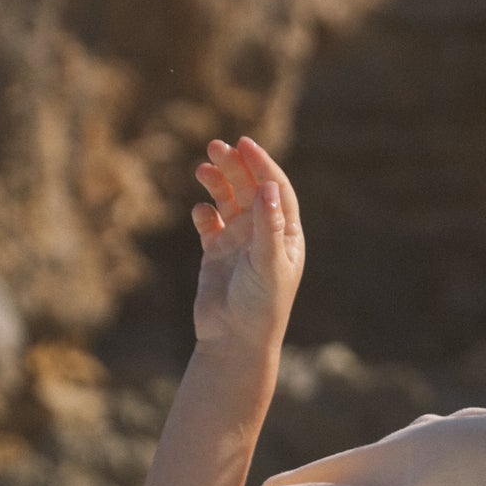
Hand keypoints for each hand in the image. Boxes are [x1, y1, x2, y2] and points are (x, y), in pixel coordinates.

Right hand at [190, 136, 303, 361]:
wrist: (234, 340)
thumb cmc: (260, 306)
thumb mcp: (268, 264)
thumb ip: (267, 226)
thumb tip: (268, 188)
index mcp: (286, 235)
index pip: (276, 190)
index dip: (262, 165)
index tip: (245, 144)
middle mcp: (263, 234)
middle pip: (250, 189)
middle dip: (235, 166)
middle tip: (216, 146)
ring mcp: (239, 243)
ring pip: (228, 201)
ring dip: (217, 182)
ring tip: (202, 168)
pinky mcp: (215, 253)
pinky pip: (209, 223)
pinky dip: (204, 213)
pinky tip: (200, 212)